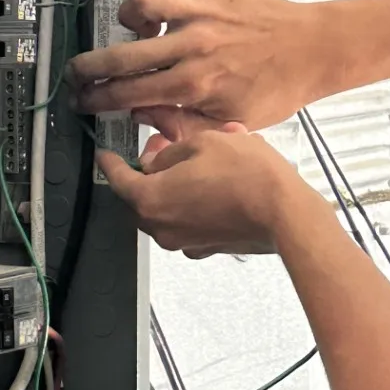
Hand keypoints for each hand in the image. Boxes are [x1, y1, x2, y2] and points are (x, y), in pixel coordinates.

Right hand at [67, 0, 321, 129]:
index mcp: (194, 85)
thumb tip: (142, 116)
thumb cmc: (276, 89)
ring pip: (142, 1)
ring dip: (128, 16)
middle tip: (80, 71)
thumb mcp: (231, 124)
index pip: (128, 93)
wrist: (313, 50)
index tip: (83, 100)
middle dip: (90, 66)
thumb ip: (183, 125)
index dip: (97, 99)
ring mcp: (202, 11)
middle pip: (122, 54)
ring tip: (135, 28)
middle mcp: (192, 46)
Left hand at [97, 121, 311, 257]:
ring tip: (193, 163)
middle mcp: (161, 226)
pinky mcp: (206, 247)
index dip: (109, 162)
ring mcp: (184, 240)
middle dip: (144, 173)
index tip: (104, 155)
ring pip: (163, 210)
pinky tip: (209, 187)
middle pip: (138, 198)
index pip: (117, 179)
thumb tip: (160, 159)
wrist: (285, 214)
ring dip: (169, 188)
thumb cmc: (247, 176)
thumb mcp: (203, 142)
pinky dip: (189, 205)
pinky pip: (186, 223)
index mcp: (151, 198)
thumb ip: (170, 152)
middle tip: (159, 150)